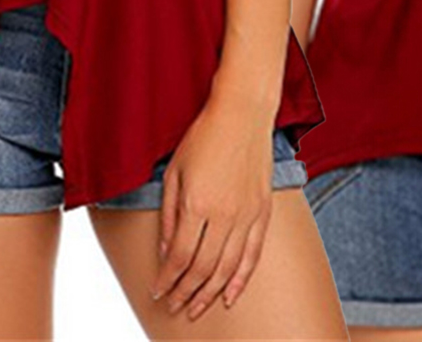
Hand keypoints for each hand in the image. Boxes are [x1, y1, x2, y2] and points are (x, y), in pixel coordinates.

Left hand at [152, 91, 276, 319]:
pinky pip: (253, 254)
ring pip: (228, 267)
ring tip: (197, 308)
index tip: (158, 291)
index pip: (180, 256)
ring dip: (211, 293)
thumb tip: (166, 252)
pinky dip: (242, 279)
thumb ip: (169, 215)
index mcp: (196, 203)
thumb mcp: (174, 171)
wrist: (242, 112)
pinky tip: (231, 296)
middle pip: (203, 268)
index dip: (168, 279)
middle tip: (174, 307)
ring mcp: (247, 213)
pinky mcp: (263, 210)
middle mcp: (223, 214)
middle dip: (186, 293)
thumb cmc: (204, 136)